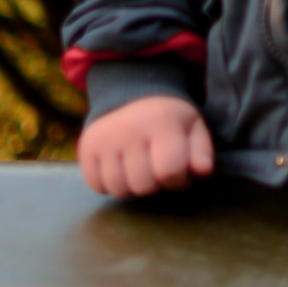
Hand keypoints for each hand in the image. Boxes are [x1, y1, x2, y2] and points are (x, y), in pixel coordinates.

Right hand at [78, 95, 214, 197]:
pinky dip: (111, 185)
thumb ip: (202, 152)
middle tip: (158, 170)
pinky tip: (121, 169)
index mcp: (160, 122)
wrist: (132, 96)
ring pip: (119, 190)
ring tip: (141, 170)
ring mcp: (103, 140)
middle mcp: (128, 130)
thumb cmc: (169, 119)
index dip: (179, 181)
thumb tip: (202, 171)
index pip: (170, 172)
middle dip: (156, 185)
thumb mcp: (193, 128)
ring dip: (133, 188)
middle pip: (143, 186)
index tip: (180, 173)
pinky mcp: (85, 149)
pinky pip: (97, 187)